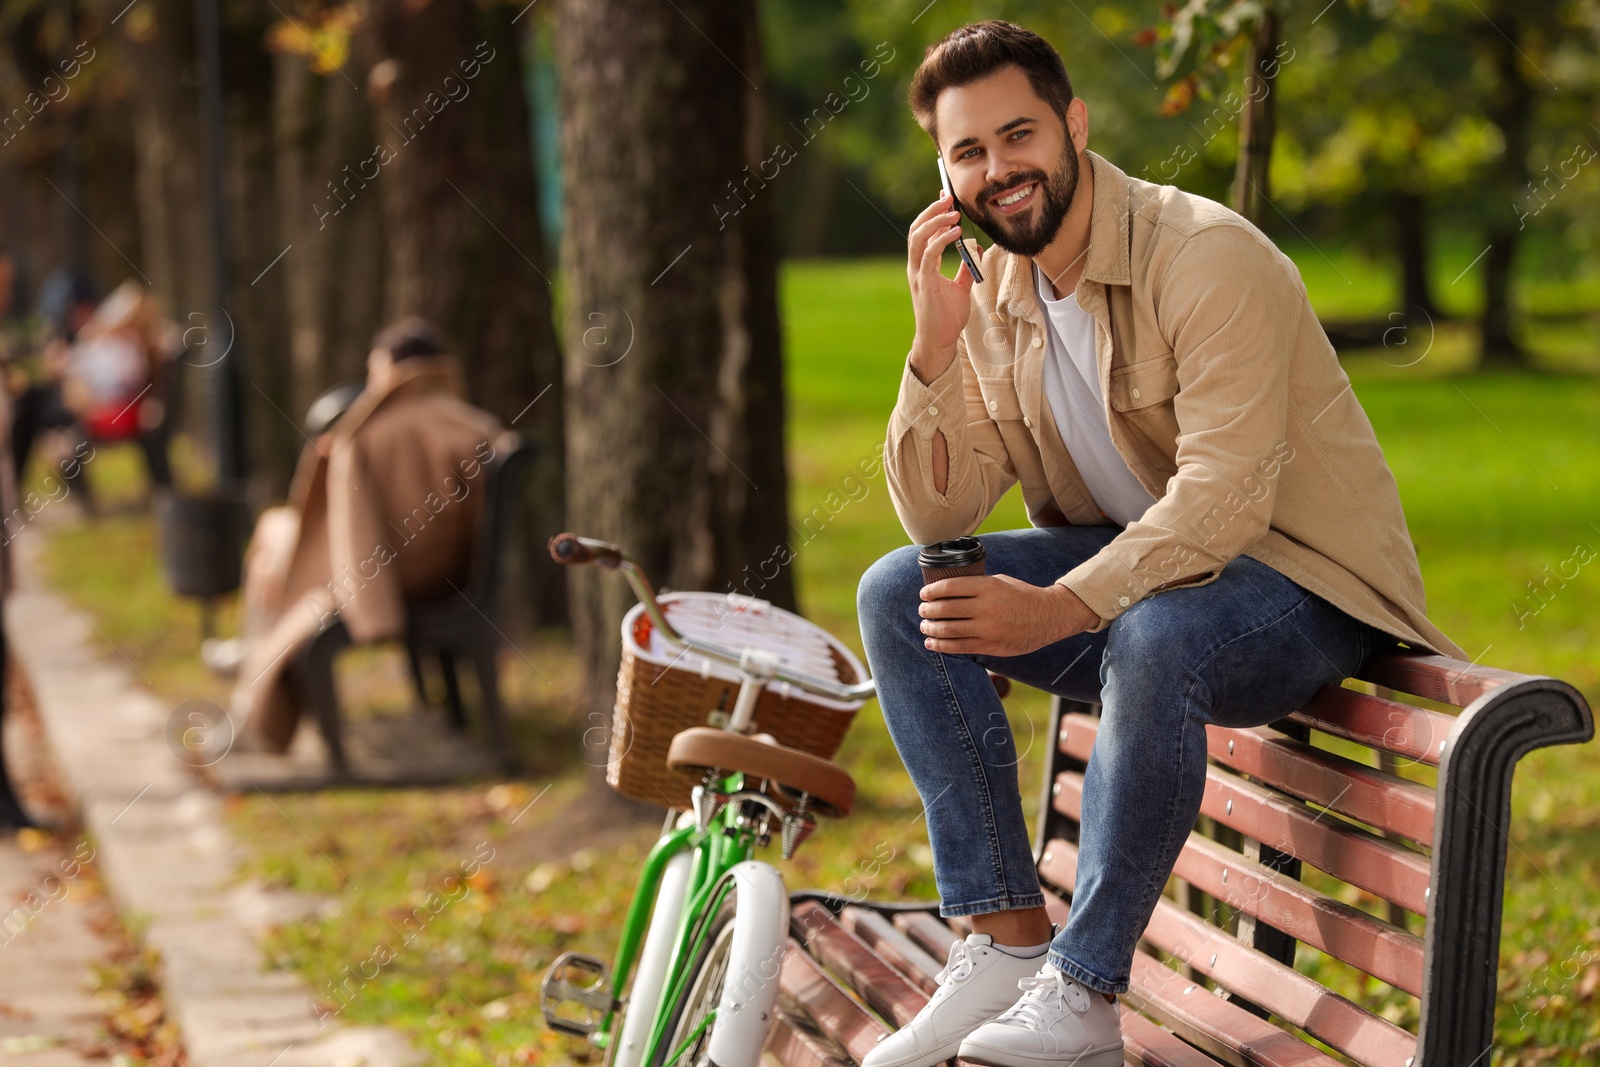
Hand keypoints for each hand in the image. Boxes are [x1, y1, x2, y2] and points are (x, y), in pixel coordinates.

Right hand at [906, 192, 982, 383]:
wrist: (941, 341)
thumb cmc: (948, 317)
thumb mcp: (962, 287)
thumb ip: (966, 267)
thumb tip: (976, 249)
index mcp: (923, 265)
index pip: (923, 231)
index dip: (932, 212)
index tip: (946, 197)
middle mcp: (917, 267)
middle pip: (917, 229)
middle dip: (932, 211)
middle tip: (949, 198)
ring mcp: (918, 275)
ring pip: (918, 238)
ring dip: (936, 222)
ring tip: (953, 214)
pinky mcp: (924, 284)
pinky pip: (929, 256)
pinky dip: (940, 241)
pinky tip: (955, 233)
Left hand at [918, 575, 1098, 657]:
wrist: (1049, 617)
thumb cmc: (1022, 595)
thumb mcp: (1000, 581)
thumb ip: (976, 585)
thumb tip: (948, 589)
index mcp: (988, 587)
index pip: (950, 587)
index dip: (932, 590)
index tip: (924, 593)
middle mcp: (986, 608)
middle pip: (945, 609)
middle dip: (928, 610)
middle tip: (922, 609)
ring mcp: (988, 629)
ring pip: (949, 630)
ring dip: (931, 628)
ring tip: (924, 626)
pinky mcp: (990, 646)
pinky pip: (959, 647)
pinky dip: (941, 646)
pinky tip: (932, 643)